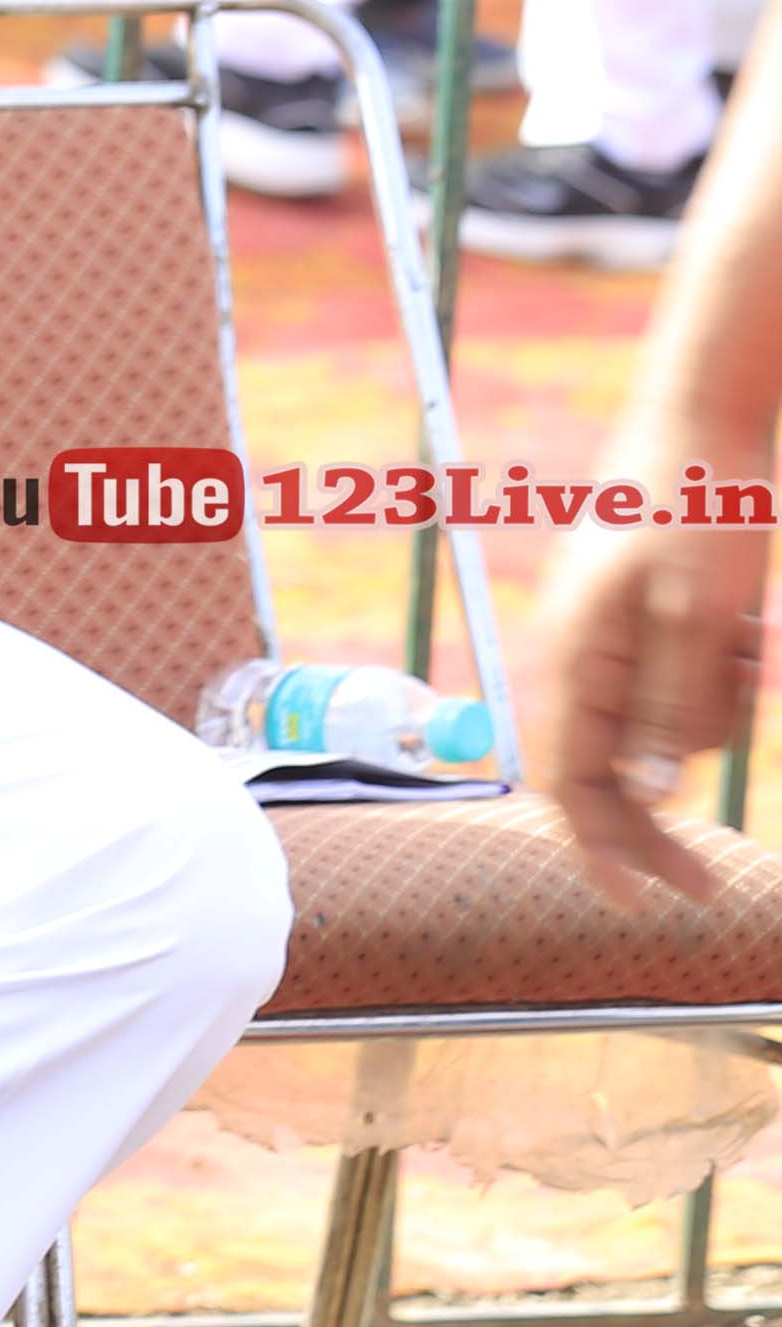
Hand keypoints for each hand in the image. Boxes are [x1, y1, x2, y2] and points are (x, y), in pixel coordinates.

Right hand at [520, 432, 750, 903]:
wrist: (707, 419)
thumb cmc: (703, 508)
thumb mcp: (703, 614)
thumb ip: (671, 704)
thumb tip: (648, 789)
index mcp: (577, 657)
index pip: (568, 781)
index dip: (599, 851)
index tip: (638, 907)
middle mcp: (580, 656)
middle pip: (607, 773)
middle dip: (658, 827)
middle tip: (712, 887)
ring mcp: (611, 638)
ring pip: (658, 730)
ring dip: (715, 716)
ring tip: (757, 648)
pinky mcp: (645, 623)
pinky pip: (679, 687)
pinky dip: (721, 681)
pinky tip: (752, 633)